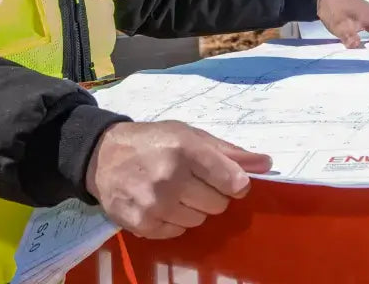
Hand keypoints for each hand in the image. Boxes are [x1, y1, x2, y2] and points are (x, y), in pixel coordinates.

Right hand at [85, 121, 271, 238]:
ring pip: (198, 221)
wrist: (103, 156)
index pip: (232, 181)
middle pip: (218, 204)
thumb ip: (229, 152)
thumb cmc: (153, 141)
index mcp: (186, 150)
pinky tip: (161, 204)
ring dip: (193, 209)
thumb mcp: (190, 135)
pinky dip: (174, 221)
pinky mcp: (141, 224)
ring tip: (175, 191)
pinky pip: (177, 232)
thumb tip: (266, 164)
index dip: (236, 183)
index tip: (229, 180)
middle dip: (212, 194)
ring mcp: (154, 204)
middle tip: (194, 181)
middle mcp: (170, 178)